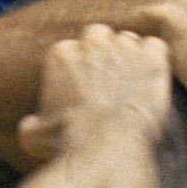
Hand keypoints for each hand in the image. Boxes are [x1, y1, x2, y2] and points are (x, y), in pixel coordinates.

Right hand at [14, 26, 174, 163]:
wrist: (105, 151)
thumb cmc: (68, 144)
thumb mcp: (33, 136)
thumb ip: (31, 123)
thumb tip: (31, 123)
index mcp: (61, 54)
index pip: (72, 49)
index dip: (79, 69)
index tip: (84, 88)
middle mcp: (92, 42)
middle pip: (99, 37)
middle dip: (103, 55)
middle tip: (108, 82)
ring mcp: (125, 48)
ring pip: (129, 41)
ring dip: (129, 57)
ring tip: (132, 84)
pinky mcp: (152, 59)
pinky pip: (155, 47)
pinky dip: (154, 59)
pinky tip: (150, 79)